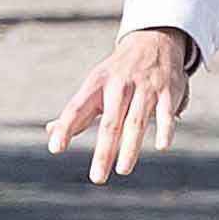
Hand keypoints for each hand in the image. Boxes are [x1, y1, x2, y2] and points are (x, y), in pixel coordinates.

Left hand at [45, 28, 192, 184]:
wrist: (153, 41)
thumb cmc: (118, 73)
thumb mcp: (94, 85)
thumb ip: (76, 112)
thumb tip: (51, 132)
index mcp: (96, 85)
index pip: (76, 108)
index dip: (65, 128)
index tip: (55, 149)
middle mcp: (119, 87)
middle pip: (110, 123)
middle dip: (104, 151)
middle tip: (97, 178)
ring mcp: (144, 89)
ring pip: (136, 121)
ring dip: (130, 147)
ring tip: (122, 170)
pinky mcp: (167, 92)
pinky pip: (166, 113)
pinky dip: (165, 129)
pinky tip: (162, 147)